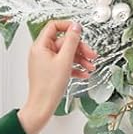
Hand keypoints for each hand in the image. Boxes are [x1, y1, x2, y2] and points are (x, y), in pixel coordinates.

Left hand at [20, 19, 95, 133]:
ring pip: (66, 54)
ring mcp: (45, 62)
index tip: (80, 31)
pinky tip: (84, 74)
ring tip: (91, 67)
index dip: (68, 26)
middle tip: (91, 55)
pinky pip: (64, 64)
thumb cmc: (49, 86)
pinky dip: (74, 67)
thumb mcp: (65, 60)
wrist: (42, 107)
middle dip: (80, 48)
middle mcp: (41, 52)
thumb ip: (72, 41)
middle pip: (64, 42)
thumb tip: (76, 26)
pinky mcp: (50, 72)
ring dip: (80, 59)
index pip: (54, 26)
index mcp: (41, 46)